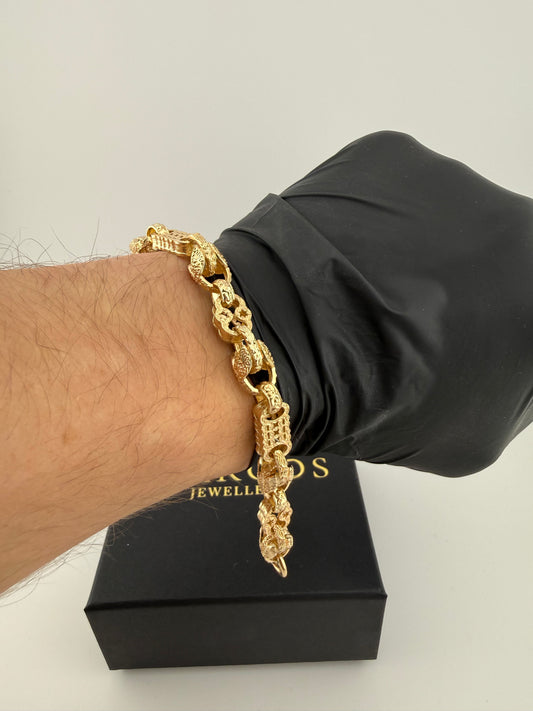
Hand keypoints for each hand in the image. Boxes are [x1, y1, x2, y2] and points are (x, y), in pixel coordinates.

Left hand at [216, 130, 532, 476]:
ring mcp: (449, 176)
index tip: (467, 340)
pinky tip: (344, 262)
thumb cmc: (376, 399)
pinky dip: (372, 224)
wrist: (284, 350)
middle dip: (463, 284)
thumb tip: (498, 351)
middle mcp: (511, 217)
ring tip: (368, 293)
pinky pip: (391, 193)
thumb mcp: (476, 431)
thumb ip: (511, 384)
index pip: (521, 305)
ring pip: (444, 219)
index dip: (492, 327)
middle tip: (415, 320)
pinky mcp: (390, 153)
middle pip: (492, 254)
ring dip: (417, 251)